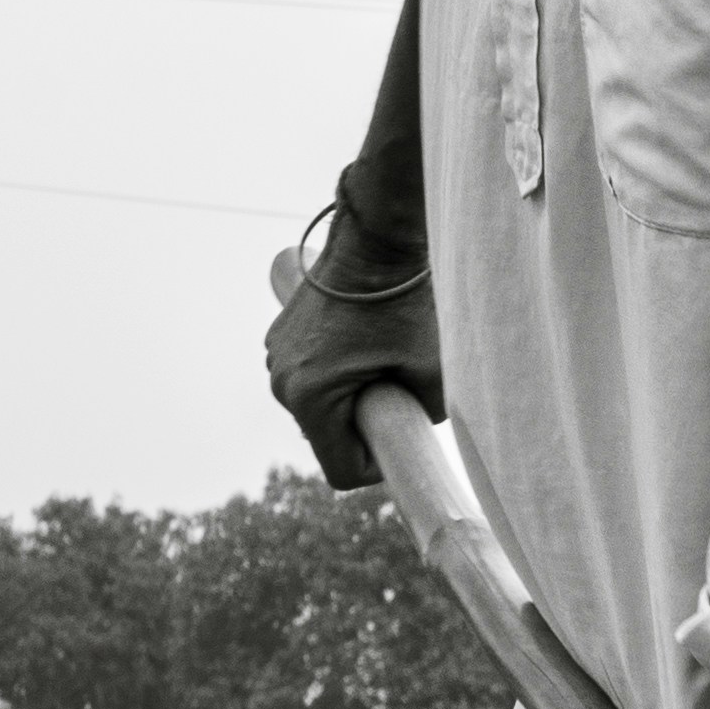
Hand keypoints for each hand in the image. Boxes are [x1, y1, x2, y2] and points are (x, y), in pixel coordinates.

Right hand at [266, 221, 438, 493]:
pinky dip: (340, 374)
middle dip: (367, 426)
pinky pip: (314, 377)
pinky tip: (366, 343)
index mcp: (309, 396)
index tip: (406, 438)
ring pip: (322, 407)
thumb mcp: (433, 371)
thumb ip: (424, 417)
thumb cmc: (408, 303)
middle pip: (329, 438)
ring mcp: (276, 356)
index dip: (379, 465)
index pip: (341, 469)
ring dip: (354, 398)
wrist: (377, 239)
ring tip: (385, 360)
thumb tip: (411, 432)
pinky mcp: (281, 337)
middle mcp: (281, 380)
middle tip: (403, 392)